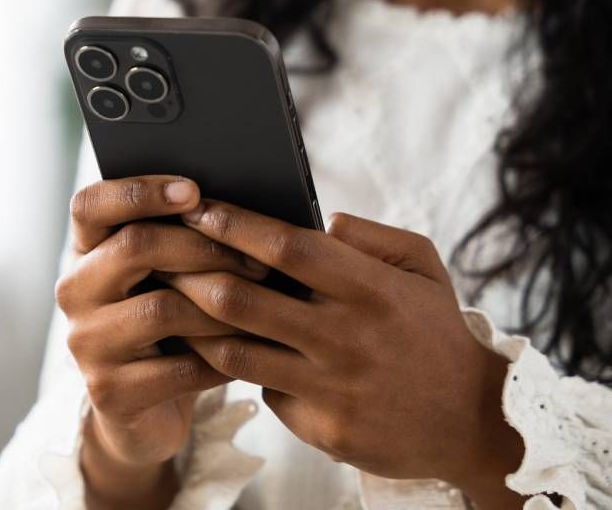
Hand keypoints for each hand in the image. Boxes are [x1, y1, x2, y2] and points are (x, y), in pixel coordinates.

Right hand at [57, 176, 270, 507]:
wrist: (147, 411)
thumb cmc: (169, 327)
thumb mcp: (164, 277)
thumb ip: (179, 240)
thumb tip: (240, 207)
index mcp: (84, 251)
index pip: (90, 204)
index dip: (139, 191)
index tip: (193, 192)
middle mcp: (74, 291)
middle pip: (135, 246)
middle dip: (205, 248)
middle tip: (260, 261)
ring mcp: (86, 342)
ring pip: (162, 308)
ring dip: (222, 309)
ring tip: (263, 309)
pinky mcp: (108, 390)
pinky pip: (176, 368)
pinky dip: (220, 359)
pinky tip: (247, 355)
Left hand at [158, 201, 524, 506]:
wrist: (477, 425)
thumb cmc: (437, 334)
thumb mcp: (424, 270)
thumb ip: (372, 237)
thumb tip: (321, 221)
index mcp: (370, 288)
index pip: (285, 246)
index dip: (233, 225)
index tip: (196, 208)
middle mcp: (345, 337)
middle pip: (241, 299)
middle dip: (190, 272)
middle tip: (160, 254)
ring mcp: (331, 387)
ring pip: (235, 351)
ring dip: (195, 325)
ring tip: (170, 302)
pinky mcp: (323, 428)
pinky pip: (264, 390)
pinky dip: (240, 370)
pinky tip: (214, 352)